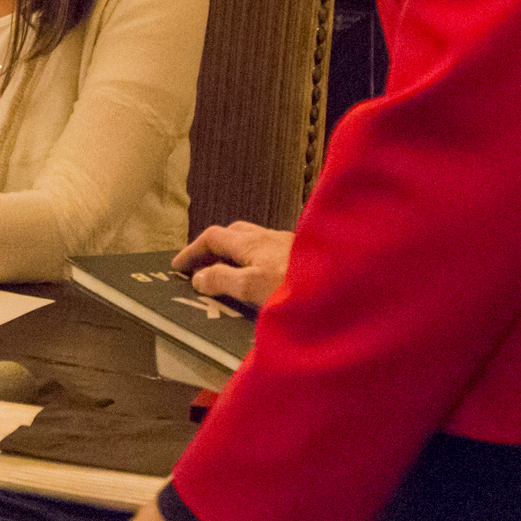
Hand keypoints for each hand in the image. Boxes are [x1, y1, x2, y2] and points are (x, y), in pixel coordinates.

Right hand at [171, 221, 292, 309]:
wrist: (343, 284)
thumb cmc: (293, 286)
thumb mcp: (249, 287)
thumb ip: (221, 281)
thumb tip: (198, 277)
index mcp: (249, 242)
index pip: (212, 237)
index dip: (192, 251)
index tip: (177, 267)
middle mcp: (267, 236)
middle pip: (233, 233)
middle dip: (213, 246)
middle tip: (202, 266)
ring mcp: (287, 243)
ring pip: (254, 240)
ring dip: (236, 252)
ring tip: (231, 272)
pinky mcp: (304, 254)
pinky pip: (270, 250)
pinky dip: (256, 259)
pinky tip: (264, 276)